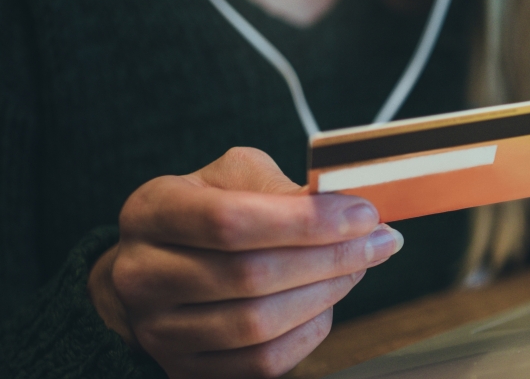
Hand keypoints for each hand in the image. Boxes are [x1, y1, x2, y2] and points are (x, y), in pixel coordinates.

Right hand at [88, 147, 403, 377]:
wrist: (158, 269)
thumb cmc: (207, 212)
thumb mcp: (233, 178)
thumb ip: (282, 186)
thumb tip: (348, 210)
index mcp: (152, 212)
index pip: (229, 221)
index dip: (306, 221)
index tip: (363, 214)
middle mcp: (143, 275)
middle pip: (250, 276)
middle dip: (330, 257)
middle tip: (378, 241)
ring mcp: (159, 330)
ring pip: (258, 324)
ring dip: (326, 293)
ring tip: (357, 266)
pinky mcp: (186, 368)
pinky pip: (263, 360)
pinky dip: (310, 330)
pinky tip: (327, 302)